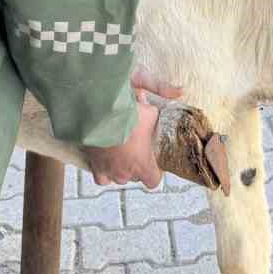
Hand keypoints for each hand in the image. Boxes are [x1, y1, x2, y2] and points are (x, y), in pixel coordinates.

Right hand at [82, 69, 184, 189]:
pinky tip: (106, 161)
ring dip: (121, 168)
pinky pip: (101, 177)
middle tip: (138, 149)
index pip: (154, 181)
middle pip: (136, 177)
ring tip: (122, 153)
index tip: (154, 160)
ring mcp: (110, 172)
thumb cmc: (125, 117)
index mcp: (143, 165)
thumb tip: (177, 92)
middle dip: (138, 165)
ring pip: (119, 177)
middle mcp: (126, 173)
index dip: (155, 171)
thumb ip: (166, 105)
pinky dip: (104, 171)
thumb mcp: (151, 110)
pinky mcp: (95, 166)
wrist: (97, 117)